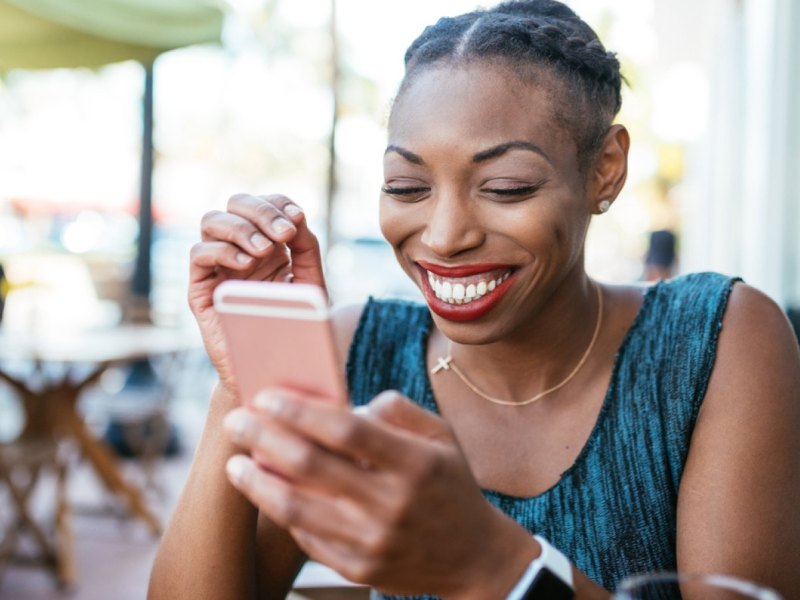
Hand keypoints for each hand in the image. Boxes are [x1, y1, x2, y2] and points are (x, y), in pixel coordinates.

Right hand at [188, 194, 324, 395]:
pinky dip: (221, 250)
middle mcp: (239, 248)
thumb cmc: (296, 326)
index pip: (263, 203)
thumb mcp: (311, 283)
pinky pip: (198, 254)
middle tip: (285, 233)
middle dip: (261, 211)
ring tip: (266, 251)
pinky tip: (247, 265)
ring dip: (241, 228)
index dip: (278, 202)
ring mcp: (217, 266)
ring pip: (211, 221)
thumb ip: (307, 248)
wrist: (276, 368)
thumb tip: (296, 216)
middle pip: (236, 203)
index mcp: (267, 242)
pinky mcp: (200, 288)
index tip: (298, 218)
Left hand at [222, 389, 537, 597]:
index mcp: (415, 463)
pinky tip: (266, 491)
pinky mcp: (359, 568)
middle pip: (311, 466)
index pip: (346, 431)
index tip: (267, 396)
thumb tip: (344, 404)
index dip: (300, 411)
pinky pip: (306, 538)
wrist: (473, 557)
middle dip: (263, 438)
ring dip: (257, 482)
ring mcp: (373, 542)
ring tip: (235, 462)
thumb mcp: (441, 436)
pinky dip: (281, 512)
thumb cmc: (450, 484)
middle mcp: (392, 504)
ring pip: (296, 509)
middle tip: (236, 421)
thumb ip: (397, 409)